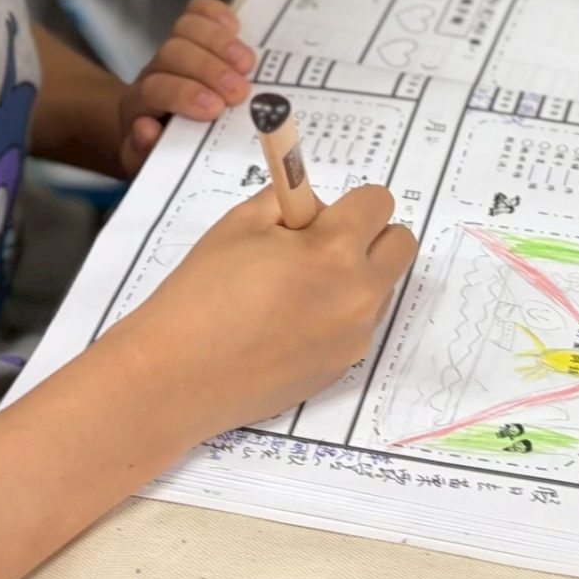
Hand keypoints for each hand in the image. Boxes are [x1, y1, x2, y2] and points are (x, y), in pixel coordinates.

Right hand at [102, 184, 417, 438]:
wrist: (177, 376)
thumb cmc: (201, 293)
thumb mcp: (241, 223)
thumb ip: (289, 203)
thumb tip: (315, 206)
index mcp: (335, 250)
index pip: (379, 202)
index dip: (347, 202)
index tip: (316, 215)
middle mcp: (359, 295)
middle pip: (401, 245)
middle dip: (369, 235)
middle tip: (318, 245)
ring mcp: (354, 337)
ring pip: (381, 288)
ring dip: (355, 277)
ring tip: (294, 290)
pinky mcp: (342, 369)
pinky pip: (359, 325)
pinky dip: (338, 315)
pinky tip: (288, 324)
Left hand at [113, 0, 255, 174]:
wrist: (158, 129)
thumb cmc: (161, 150)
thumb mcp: (148, 164)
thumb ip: (143, 152)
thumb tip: (146, 129)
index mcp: (140, 106)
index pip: (153, 89)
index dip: (183, 94)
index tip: (215, 110)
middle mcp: (155, 72)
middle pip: (172, 53)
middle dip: (208, 69)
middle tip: (240, 91)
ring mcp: (175, 50)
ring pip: (186, 27)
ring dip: (220, 42)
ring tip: (248, 64)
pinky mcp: (194, 35)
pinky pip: (198, 11)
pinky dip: (218, 14)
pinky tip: (238, 28)